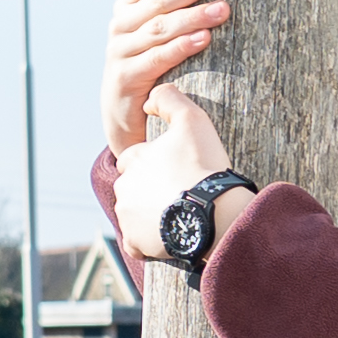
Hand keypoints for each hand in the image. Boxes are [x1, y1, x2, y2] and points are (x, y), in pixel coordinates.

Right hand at [103, 0, 228, 152]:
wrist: (123, 113)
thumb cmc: (148, 62)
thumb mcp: (150, 29)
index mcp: (125, 8)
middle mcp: (119, 27)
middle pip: (158, 1)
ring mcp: (119, 52)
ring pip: (159, 28)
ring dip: (194, 17)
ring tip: (224, 10)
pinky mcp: (125, 78)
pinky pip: (157, 58)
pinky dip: (181, 47)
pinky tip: (203, 39)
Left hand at [109, 84, 243, 268]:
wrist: (214, 213)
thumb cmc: (204, 167)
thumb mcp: (193, 121)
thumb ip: (170, 100)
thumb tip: (150, 95)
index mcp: (133, 160)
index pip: (134, 159)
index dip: (154, 162)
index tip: (175, 169)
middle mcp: (123, 188)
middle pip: (132, 186)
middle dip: (148, 188)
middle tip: (178, 192)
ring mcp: (127, 217)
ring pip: (134, 213)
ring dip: (148, 213)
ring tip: (178, 214)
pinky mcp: (135, 242)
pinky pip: (136, 242)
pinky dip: (147, 241)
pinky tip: (167, 235)